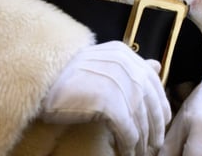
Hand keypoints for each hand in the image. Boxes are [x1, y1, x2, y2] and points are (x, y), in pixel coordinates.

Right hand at [40, 41, 170, 155]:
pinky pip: (127, 128)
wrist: (39, 83)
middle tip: (155, 145)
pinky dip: (130, 143)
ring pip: (140, 118)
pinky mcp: (108, 101)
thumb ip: (130, 65)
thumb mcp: (103, 63)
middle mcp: (124, 64)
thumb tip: (157, 65)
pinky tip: (128, 152)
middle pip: (150, 101)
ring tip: (142, 152)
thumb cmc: (67, 77)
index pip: (153, 82)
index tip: (162, 123)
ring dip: (143, 139)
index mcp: (124, 54)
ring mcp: (117, 82)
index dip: (160, 105)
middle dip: (155, 126)